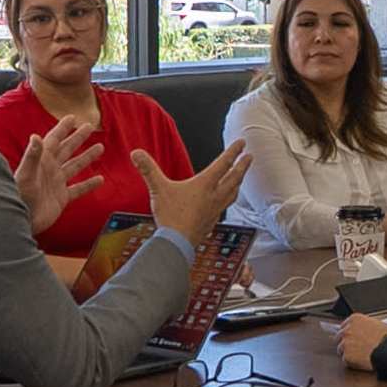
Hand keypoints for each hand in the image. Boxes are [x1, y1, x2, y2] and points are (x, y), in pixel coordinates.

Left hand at [11, 116, 106, 237]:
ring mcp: (56, 183)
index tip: (72, 117)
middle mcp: (50, 169)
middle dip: (78, 137)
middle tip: (90, 126)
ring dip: (87, 157)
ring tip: (100, 147)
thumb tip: (36, 136)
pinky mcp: (61, 198)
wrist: (20, 219)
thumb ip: (32, 156)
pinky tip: (100, 180)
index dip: (62, 128)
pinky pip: (78, 189)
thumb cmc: (19, 196)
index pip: (54, 139)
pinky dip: (89, 185)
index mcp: (42, 160)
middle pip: (67, 149)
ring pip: (75, 166)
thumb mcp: (25, 174)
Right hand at [133, 136, 250, 239]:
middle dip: (243, 166)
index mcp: (204, 185)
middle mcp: (214, 196)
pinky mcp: (212, 221)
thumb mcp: (158, 189)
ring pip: (232, 193)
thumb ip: (148, 169)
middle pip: (234, 178)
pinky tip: (225, 201)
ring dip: (238, 182)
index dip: (233, 152)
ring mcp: (215, 210)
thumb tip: (136, 153)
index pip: (223, 164)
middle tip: (250, 157)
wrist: (178, 243)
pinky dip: (229, 199)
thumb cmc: (171, 217)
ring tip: (241, 178)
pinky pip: (225, 206)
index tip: (242, 144)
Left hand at [337, 311, 386, 371]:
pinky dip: (352, 363)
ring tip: (362, 355)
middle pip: (339, 337)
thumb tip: (361, 331)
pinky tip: (363, 360)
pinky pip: (346, 361)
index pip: (343, 326)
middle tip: (358, 348)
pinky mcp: (347, 356)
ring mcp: (345, 343)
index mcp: (354, 319)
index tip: (353, 338)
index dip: (349, 334)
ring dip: (349, 353)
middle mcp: (347, 330)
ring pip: (341, 350)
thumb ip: (364, 326)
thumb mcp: (376, 324)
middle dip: (346, 343)